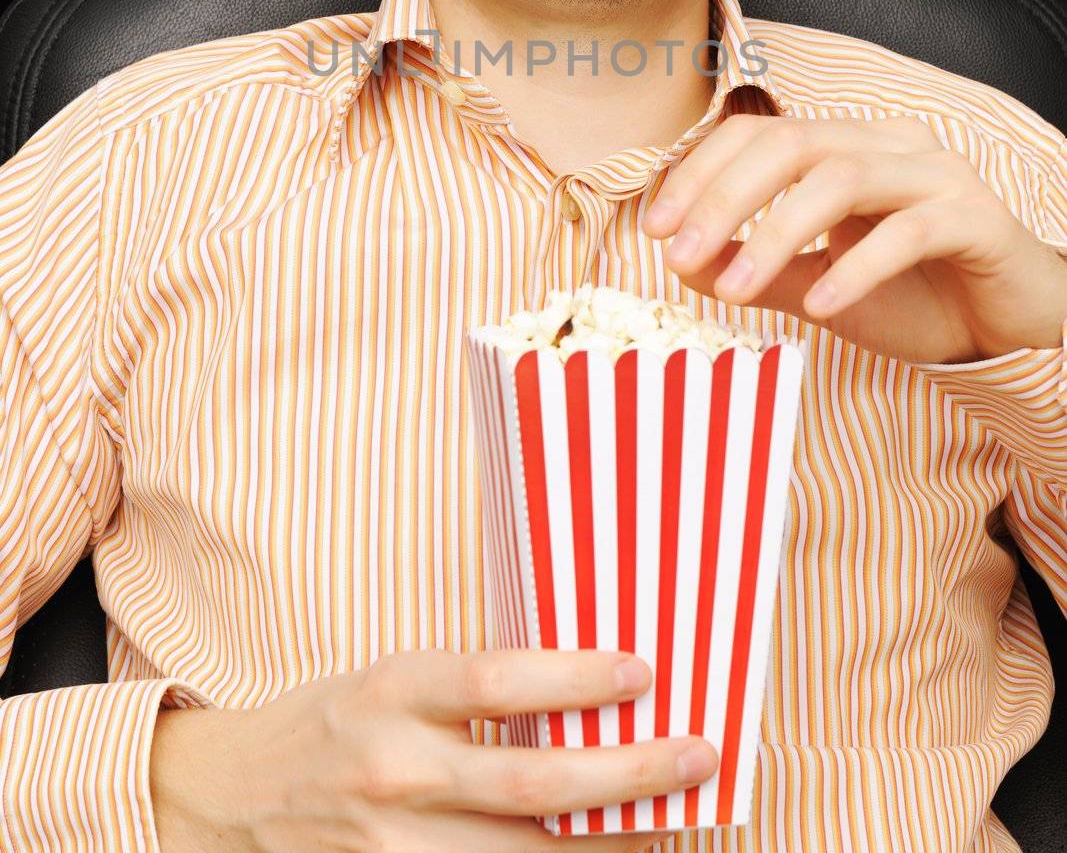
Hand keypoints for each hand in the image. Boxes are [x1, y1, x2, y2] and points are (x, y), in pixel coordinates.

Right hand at [152, 648, 717, 851]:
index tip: (644, 670)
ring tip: (673, 823)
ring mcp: (391, 846)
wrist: (227, 799)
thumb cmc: (330, 722)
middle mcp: (395, 769)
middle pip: (529, 785)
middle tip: (695, 755)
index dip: (576, 677)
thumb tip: (583, 696)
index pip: (499, 681)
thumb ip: (471, 692)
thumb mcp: (391, 679)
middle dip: (625, 773)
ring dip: (603, 845)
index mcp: (393, 690)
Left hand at [641, 113, 1066, 365]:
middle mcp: (889, 145)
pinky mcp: (976, 218)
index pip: (757, 132)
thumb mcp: (819, 286)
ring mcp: (936, 175)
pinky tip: (820, 308)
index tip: (654, 226)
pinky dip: (855, 268)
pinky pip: (907, 232)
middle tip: (677, 253)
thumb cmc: (916, 297)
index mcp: (847, 146)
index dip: (699, 172)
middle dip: (722, 197)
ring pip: (840, 177)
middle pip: (789, 142)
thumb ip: (758, 270)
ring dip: (776, 234)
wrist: (1013, 327)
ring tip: (735, 289)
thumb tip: (681, 260)